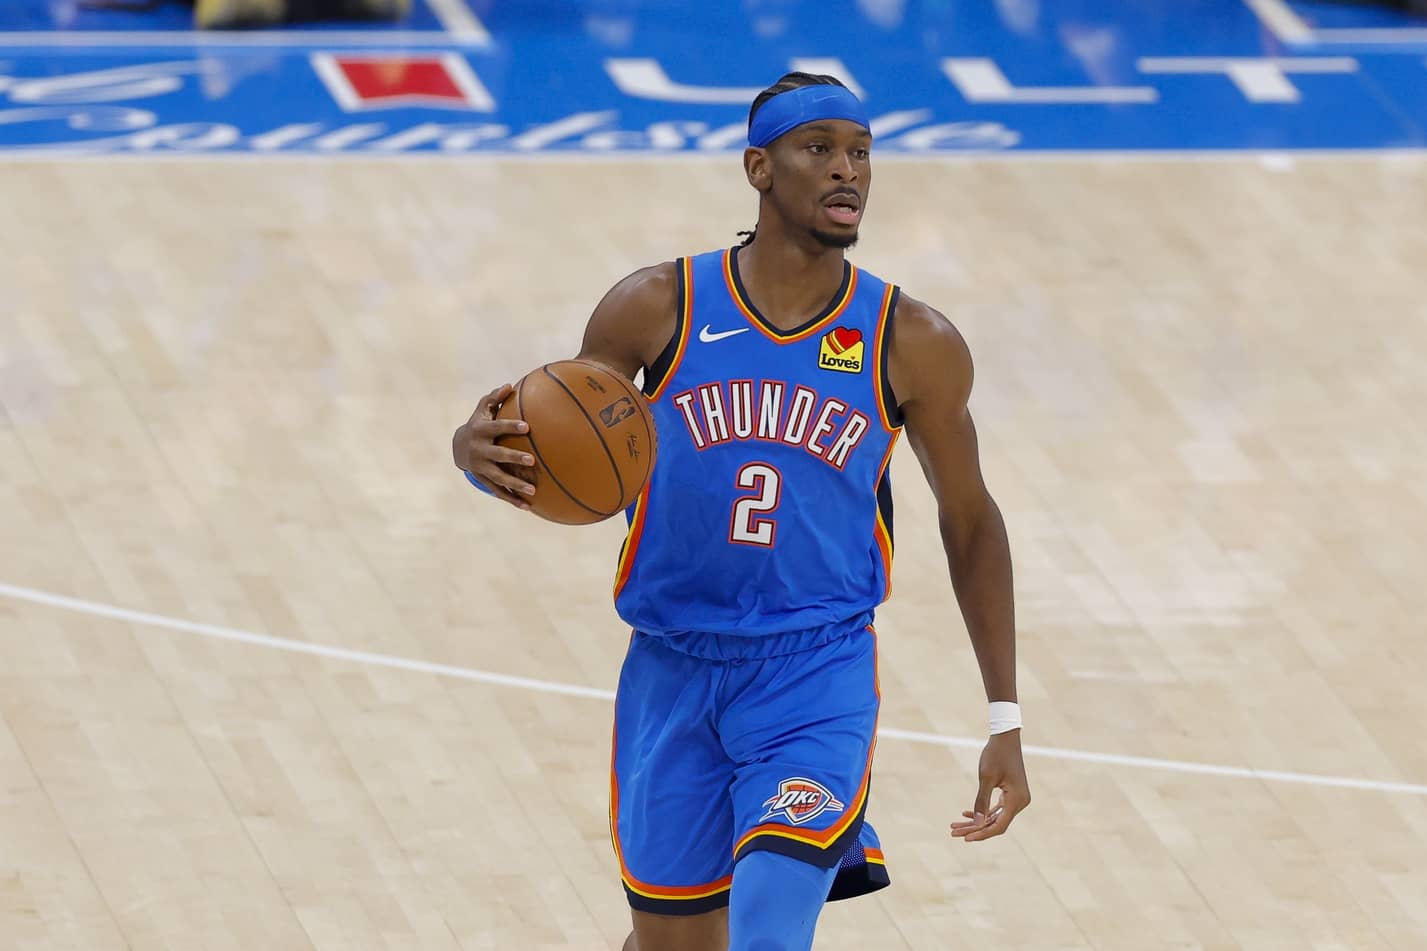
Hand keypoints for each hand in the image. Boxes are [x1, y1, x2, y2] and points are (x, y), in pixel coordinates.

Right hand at [452, 384, 536, 509]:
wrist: (457, 447)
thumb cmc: (479, 424)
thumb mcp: (482, 410)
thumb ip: (494, 398)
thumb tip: (509, 386)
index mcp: (481, 431)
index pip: (497, 428)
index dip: (510, 427)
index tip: (527, 426)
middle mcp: (479, 450)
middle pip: (498, 454)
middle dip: (513, 457)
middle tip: (531, 460)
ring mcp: (480, 467)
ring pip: (498, 477)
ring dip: (515, 484)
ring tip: (533, 490)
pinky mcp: (483, 479)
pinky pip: (498, 491)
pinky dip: (511, 499)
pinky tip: (527, 506)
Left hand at [949, 730, 1029, 841]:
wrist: (1005, 737)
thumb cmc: (996, 755)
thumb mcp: (986, 778)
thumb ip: (982, 801)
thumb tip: (977, 824)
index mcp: (1017, 800)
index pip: (998, 826)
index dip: (981, 834)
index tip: (964, 838)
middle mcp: (1020, 802)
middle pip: (995, 823)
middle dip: (974, 828)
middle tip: (953, 832)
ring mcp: (1016, 798)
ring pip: (994, 817)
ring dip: (976, 821)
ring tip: (955, 825)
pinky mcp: (1011, 793)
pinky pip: (996, 809)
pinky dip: (982, 812)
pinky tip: (965, 813)